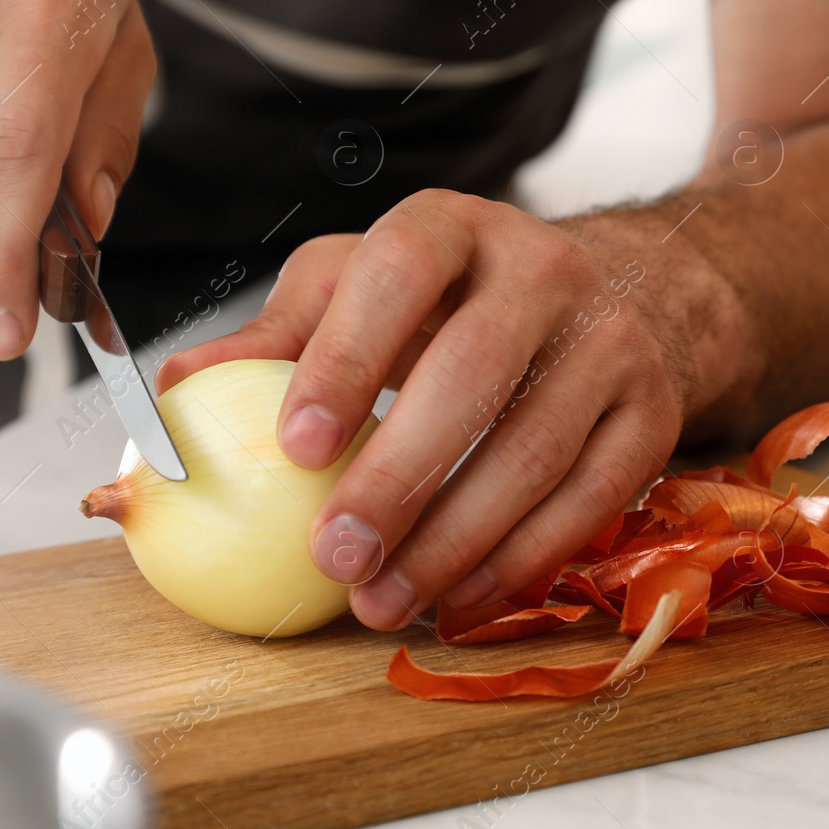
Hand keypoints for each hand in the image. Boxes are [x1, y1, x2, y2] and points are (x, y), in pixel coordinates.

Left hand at [159, 190, 746, 630]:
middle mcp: (543, 270)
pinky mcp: (652, 414)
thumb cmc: (460, 299)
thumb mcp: (365, 286)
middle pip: (473, 371)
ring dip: (453, 540)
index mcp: (454, 228)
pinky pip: (592, 499)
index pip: (399, 273)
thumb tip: (176, 387)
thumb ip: (281, 333)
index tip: (295, 444)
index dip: (346, 355)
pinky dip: (522, 560)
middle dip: (400, 474)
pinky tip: (459, 600)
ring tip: (380, 600)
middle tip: (332, 555)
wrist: (620, 297)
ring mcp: (611, 342)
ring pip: (536, 448)